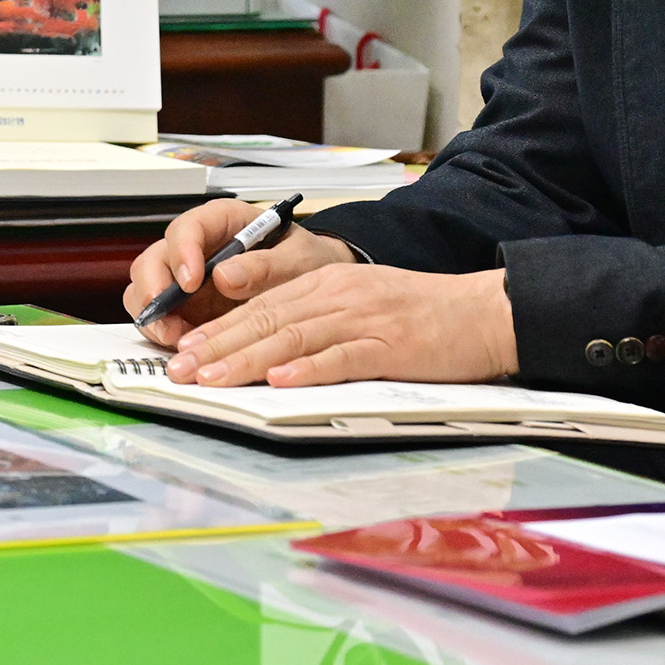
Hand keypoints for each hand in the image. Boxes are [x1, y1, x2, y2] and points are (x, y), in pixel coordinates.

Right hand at [124, 200, 353, 345]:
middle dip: (154, 288)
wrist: (317, 289)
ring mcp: (186, 278)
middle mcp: (196, 248)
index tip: (192, 279)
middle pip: (154, 259)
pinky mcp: (184, 307)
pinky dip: (161, 331)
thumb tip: (224, 275)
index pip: (188, 228)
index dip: (182, 252)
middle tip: (167, 313)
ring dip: (153, 313)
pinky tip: (182, 344)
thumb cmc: (307, 263)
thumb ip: (266, 266)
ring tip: (174, 337)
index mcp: (222, 222)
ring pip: (146, 288)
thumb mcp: (298, 259)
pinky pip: (157, 316)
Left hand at [168, 262, 517, 387]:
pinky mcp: (390, 346)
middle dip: (218, 348)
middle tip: (181, 370)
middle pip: (266, 320)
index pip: (260, 306)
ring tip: (213, 378)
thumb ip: (316, 319)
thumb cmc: (422, 312)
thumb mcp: (359, 303)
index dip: (219, 329)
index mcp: (326, 284)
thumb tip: (268, 351)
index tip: (186, 350)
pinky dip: (309, 370)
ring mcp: (362, 319)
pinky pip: (342, 358)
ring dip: (247, 360)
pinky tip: (281, 381)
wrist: (483, 311)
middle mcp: (337, 296)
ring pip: (293, 338)